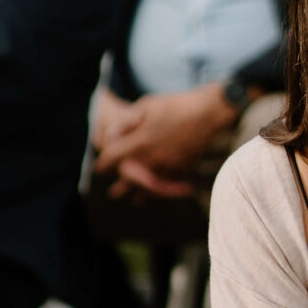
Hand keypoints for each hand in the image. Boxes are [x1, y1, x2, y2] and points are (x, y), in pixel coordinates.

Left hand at [92, 84, 235, 197]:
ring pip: (147, 190)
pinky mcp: (182, 170)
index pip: (111, 159)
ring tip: (135, 201)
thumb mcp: (145, 106)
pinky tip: (158, 194)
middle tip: (113, 193)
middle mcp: (151, 158)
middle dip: (118, 188)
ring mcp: (167, 166)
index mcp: (139, 141)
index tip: (99, 169)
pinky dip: (160, 192)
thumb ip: (126, 123)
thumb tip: (111, 136)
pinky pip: (167, 187)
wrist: (207, 113)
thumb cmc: (175, 105)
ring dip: (139, 195)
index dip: (102, 165)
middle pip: (127, 182)